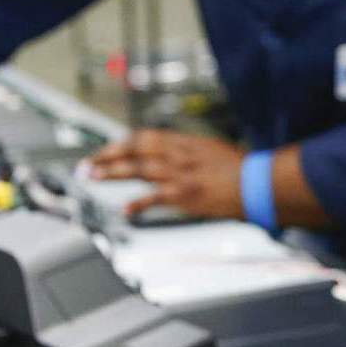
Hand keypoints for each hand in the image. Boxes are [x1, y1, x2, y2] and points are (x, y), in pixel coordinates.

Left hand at [85, 130, 245, 219]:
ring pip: (138, 169)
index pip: (144, 137)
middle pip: (135, 149)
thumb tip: (168, 152)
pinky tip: (125, 210)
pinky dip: (138, 203)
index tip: (106, 150)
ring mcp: (180, 174)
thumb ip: (187, 150)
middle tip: (88, 164)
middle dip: (107, 155)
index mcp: (184, 141)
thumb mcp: (210, 148)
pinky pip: (155, 198)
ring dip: (113, 172)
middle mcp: (178, 154)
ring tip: (93, 177)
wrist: (256, 183)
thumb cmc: (240, 168)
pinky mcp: (185, 195)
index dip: (121, 143)